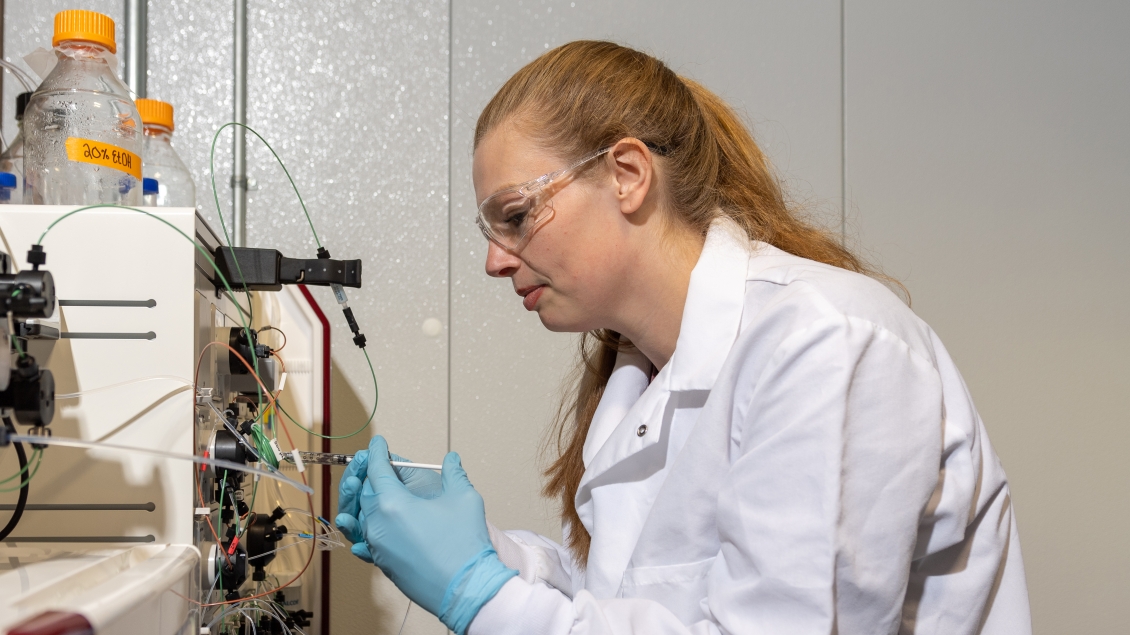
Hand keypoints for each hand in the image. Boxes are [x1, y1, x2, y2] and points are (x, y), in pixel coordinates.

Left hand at [357, 436, 515, 633]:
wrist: (466, 589)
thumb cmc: (464, 544)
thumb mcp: (463, 498)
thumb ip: (454, 473)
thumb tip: (451, 459)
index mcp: (392, 503)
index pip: (378, 470)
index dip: (378, 452)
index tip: (378, 443)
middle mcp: (377, 524)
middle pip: (365, 492)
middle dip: (369, 474)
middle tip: (378, 464)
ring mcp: (378, 546)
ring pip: (363, 516)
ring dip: (367, 500)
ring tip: (374, 491)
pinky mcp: (383, 563)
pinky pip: (366, 540)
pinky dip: (366, 527)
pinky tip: (371, 524)